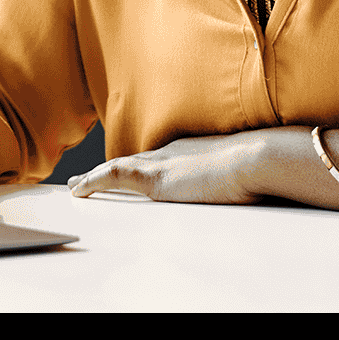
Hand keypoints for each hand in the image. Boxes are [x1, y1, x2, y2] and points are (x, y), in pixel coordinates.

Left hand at [66, 131, 263, 204]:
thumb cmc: (263, 166)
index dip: (138, 165)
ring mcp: (163, 163)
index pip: (157, 158)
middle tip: (87, 177)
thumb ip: (237, 178)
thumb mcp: (245, 172)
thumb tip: (248, 187)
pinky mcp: (157, 178)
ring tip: (75, 185)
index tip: (127, 170)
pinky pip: (114, 176)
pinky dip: (94, 181)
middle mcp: (172, 152)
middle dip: (110, 169)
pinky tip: (79, 189)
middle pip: (132, 161)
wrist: (261, 158)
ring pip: (117, 168)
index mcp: (192, 150)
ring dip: (94, 176)